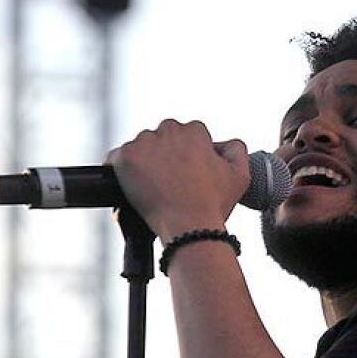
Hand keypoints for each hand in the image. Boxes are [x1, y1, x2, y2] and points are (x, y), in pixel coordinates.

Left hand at [105, 119, 249, 241]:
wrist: (189, 226)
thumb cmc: (214, 204)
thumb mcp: (241, 175)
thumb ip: (236, 149)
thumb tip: (224, 143)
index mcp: (194, 132)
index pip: (187, 134)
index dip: (187, 155)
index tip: (187, 173)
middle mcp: (169, 131)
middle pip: (162, 137)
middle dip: (165, 154)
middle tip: (170, 182)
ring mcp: (144, 143)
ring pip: (140, 147)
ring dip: (144, 162)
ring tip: (154, 188)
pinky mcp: (125, 158)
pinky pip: (116, 158)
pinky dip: (121, 171)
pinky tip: (133, 187)